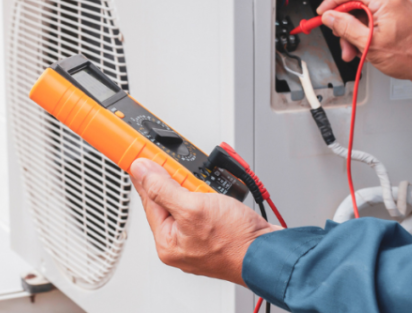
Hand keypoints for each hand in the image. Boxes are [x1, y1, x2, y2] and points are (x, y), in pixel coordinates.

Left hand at [129, 159, 280, 285]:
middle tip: (188, 175)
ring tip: (209, 191)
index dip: (147, 175)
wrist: (269, 253)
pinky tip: (217, 196)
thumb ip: (163, 188)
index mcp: (167, 242)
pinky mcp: (215, 234)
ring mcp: (198, 240)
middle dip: (178, 183)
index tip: (142, 157)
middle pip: (167, 200)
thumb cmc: (235, 241)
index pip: (148, 200)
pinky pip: (204, 209)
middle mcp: (180, 244)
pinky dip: (209, 198)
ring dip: (197, 189)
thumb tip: (142, 172)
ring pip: (188, 203)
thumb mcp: (193, 208)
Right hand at [317, 0, 411, 85]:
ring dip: (354, 31)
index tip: (322, 14)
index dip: (332, 3)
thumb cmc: (410, 55)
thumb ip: (346, 28)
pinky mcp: (397, 14)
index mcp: (386, 0)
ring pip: (363, 12)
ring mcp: (396, 5)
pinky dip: (365, 31)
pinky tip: (363, 47)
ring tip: (353, 51)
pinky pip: (374, 17)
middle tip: (341, 40)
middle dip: (344, 23)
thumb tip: (330, 17)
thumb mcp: (370, 44)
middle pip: (356, 3)